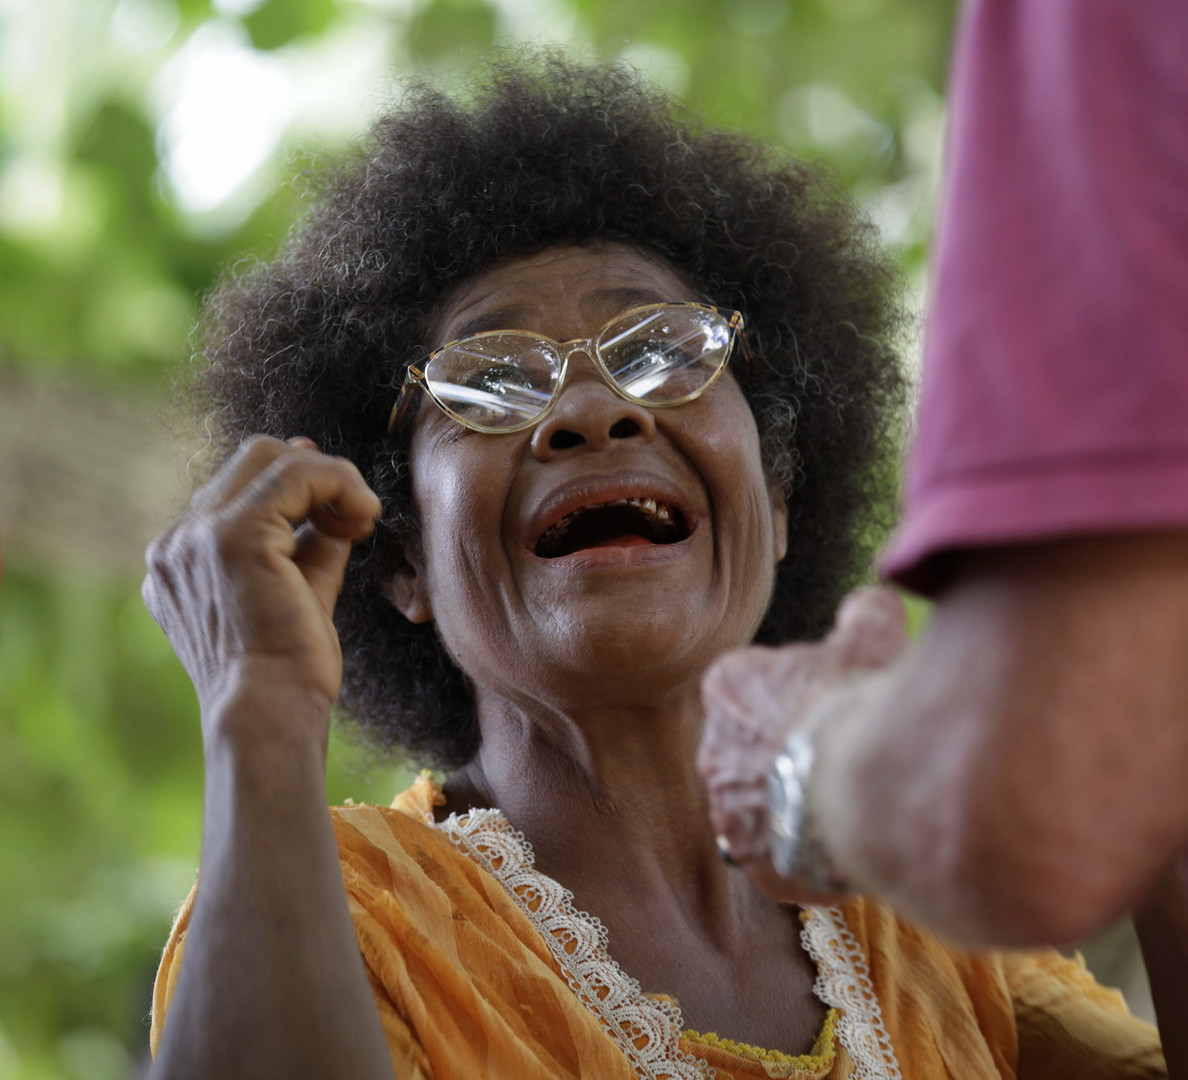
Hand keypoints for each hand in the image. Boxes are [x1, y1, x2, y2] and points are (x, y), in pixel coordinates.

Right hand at [142, 436, 381, 744]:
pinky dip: (339, 482)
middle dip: (314, 475)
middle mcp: (177, 544)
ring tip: (360, 521)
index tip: (342, 517)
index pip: (239, 488)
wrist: (271, 715)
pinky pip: (294, 473)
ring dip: (330, 478)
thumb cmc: (289, 673)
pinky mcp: (231, 536)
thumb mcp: (301, 592)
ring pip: (271, 455)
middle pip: (252, 457)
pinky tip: (362, 516)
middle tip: (354, 518)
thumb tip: (334, 496)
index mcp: (182, 561)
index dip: (299, 488)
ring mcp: (196, 536)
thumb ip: (310, 543)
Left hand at [698, 586, 907, 900]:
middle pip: (755, 747)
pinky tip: (849, 841)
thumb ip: (864, 614)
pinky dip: (812, 852)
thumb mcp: (874, 634)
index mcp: (727, 686)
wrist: (872, 787)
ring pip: (767, 806)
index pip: (752, 684)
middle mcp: (713, 751)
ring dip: (800, 803)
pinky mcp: (759, 867)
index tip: (835, 700)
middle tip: (846, 754)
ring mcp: (731, 815)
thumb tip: (869, 604)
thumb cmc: (865, 700)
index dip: (799, 691)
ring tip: (852, 803)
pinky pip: (784, 859)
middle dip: (792, 750)